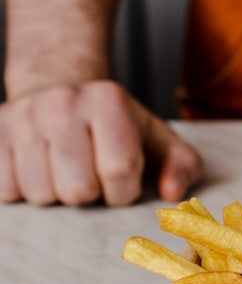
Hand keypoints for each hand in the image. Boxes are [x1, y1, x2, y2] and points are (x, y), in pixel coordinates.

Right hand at [0, 80, 202, 205]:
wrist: (61, 87)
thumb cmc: (117, 124)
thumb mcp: (159, 138)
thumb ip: (182, 165)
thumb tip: (171, 194)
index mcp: (108, 101)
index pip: (119, 171)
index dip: (124, 191)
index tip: (123, 182)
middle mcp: (62, 104)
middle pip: (77, 189)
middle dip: (90, 195)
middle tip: (92, 176)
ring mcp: (22, 118)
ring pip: (40, 194)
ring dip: (57, 195)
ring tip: (66, 171)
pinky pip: (7, 190)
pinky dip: (25, 191)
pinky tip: (39, 170)